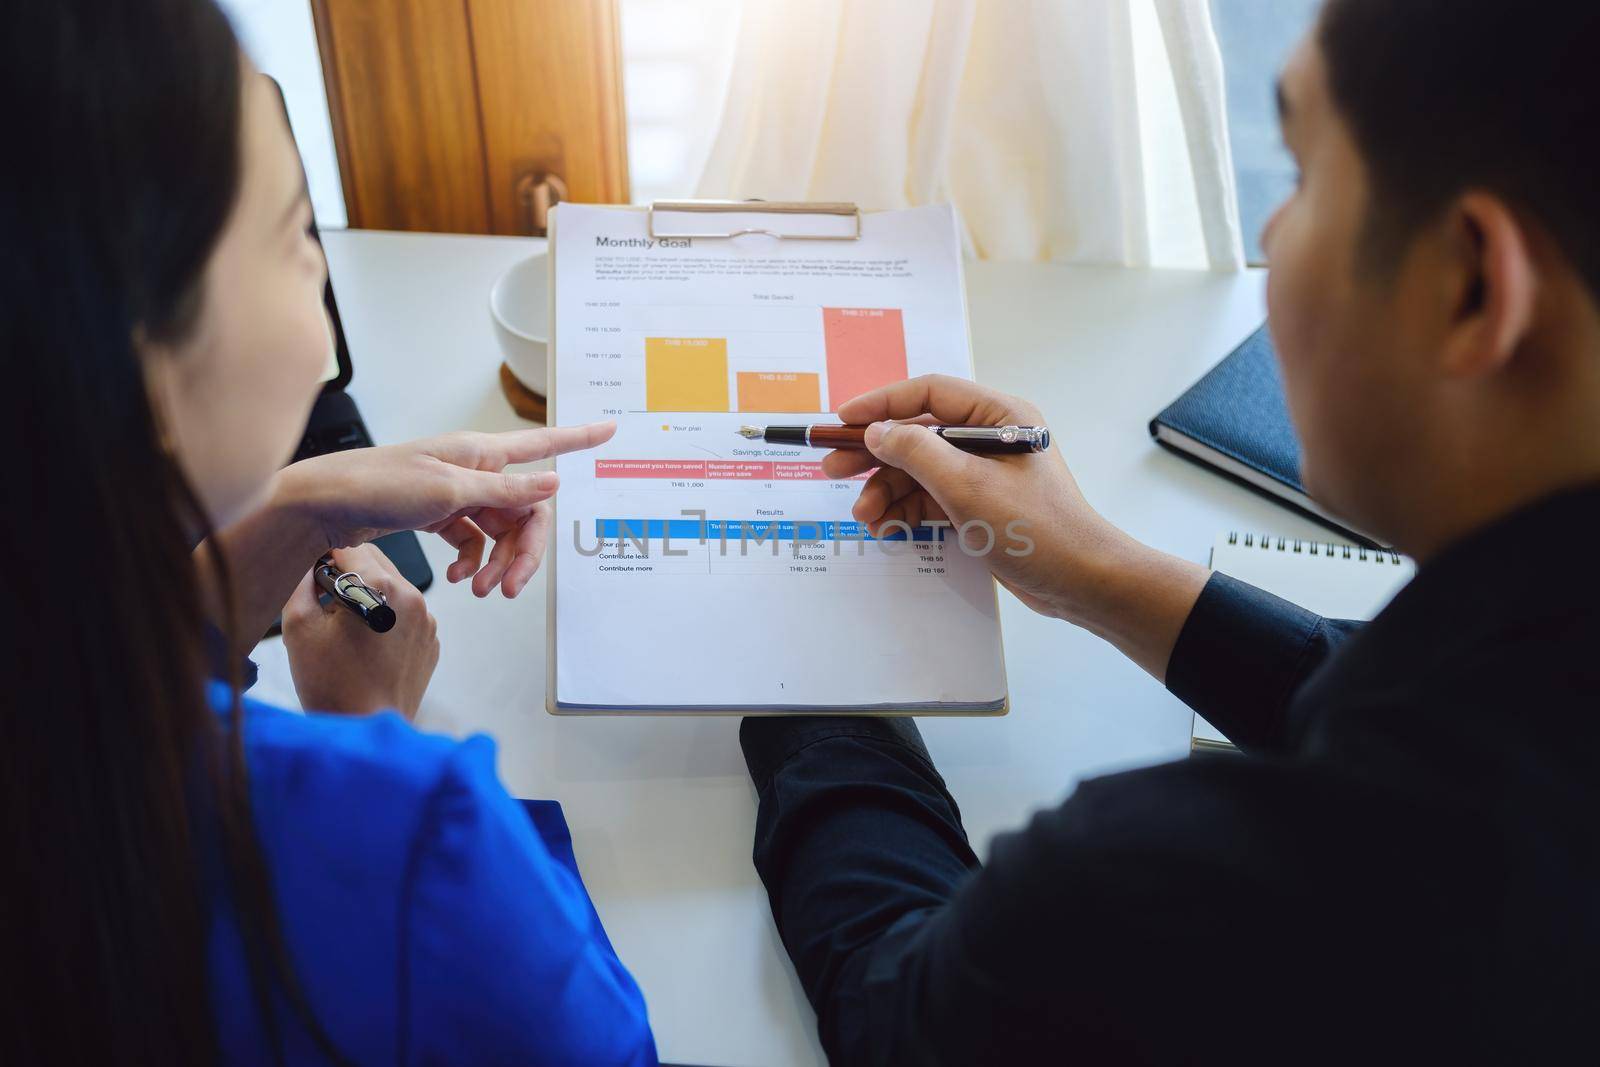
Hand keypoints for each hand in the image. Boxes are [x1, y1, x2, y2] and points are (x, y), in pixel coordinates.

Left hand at [275, 422, 614, 597]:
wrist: (326, 505)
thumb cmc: (379, 484)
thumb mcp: (448, 490)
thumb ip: (505, 491)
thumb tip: (553, 485)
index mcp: (483, 452)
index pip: (543, 445)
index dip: (579, 439)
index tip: (611, 430)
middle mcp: (476, 470)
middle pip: (524, 512)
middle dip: (523, 552)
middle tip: (511, 588)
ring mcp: (458, 493)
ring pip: (499, 532)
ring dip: (496, 563)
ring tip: (480, 588)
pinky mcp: (440, 514)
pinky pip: (473, 540)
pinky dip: (472, 560)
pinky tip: (461, 576)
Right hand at [282, 544, 438, 717]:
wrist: (364, 729)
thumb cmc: (329, 682)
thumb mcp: (298, 626)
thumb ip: (302, 582)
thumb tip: (310, 561)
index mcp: (381, 588)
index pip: (350, 547)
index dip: (326, 556)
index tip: (314, 574)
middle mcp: (412, 597)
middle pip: (375, 561)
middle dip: (349, 573)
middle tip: (326, 601)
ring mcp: (427, 620)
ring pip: (393, 586)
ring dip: (370, 594)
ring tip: (347, 627)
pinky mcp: (431, 640)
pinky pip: (406, 613)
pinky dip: (387, 617)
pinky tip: (368, 644)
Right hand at [825, 375, 1210, 678]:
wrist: (1081, 582)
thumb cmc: (1037, 528)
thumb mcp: (968, 486)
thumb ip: (917, 453)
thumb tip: (876, 432)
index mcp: (999, 415)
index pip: (928, 394)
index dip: (880, 404)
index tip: (841, 420)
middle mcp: (990, 437)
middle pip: (917, 434)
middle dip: (875, 454)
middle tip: (833, 469)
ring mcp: (984, 473)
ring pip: (919, 470)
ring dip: (887, 490)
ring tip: (864, 514)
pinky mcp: (980, 504)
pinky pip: (931, 497)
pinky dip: (905, 509)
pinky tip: (885, 526)